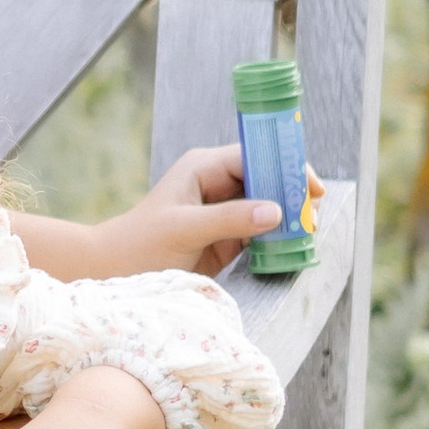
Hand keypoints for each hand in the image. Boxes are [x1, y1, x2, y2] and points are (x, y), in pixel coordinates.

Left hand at [91, 145, 324, 280]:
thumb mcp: (185, 229)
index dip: (286, 167)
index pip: (255, 156)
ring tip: (310, 232)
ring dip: (290, 217)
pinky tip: (295, 246)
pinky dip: (280, 238)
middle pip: (268, 179)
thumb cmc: (141, 244)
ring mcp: (224, 211)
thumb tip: (277, 211)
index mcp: (204, 168)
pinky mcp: (228, 237)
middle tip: (314, 216)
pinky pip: (263, 232)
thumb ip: (229, 219)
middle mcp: (217, 184)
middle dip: (293, 194)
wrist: (115, 271)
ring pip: (269, 206)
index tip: (311, 186)